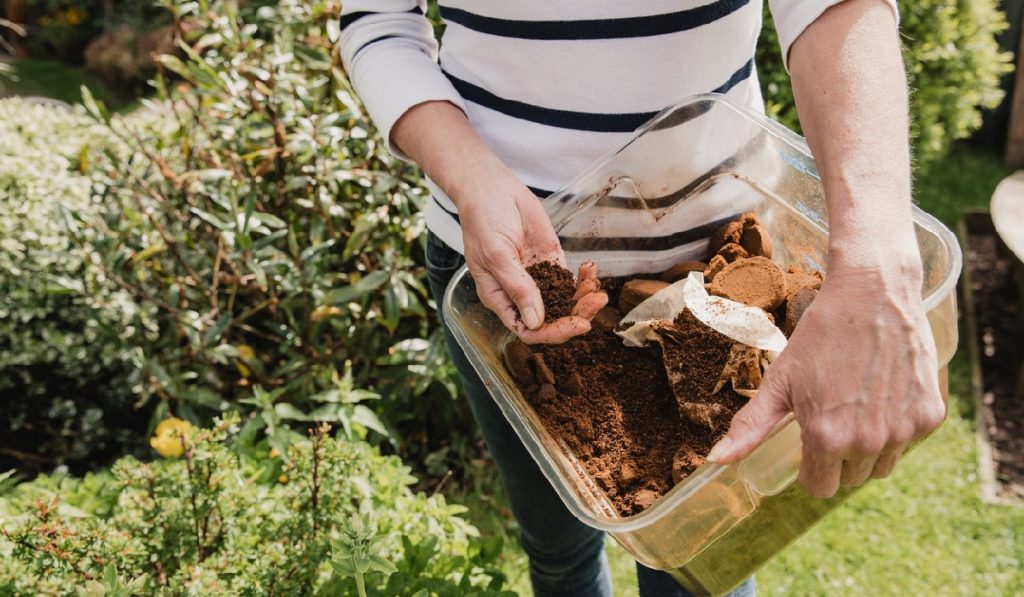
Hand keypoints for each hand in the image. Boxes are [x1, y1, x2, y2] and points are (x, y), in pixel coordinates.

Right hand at [389, 100, 604, 342]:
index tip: (576, 324)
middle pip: (551, 319)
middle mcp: (520, 293)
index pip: (528, 329)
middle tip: (596, 302)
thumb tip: (534, 321)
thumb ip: (517, 287)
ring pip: (564, 301)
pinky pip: (570, 279)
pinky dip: (584, 279)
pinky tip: (591, 270)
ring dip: (583, 299)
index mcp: (500, 299)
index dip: (553, 333)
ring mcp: (536, 278)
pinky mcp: (550, 261)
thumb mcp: (497, 255)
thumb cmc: (483, 221)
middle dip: (576, 315)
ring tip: (598, 289)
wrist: (491, 188)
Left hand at [706, 261, 945, 496]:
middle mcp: (867, 442)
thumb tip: (715, 461)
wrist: (873, 294)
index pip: (818, 487)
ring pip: (881, 466)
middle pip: (849, 479)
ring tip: (857, 406)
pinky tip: (883, 394)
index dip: (810, 466)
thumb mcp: (780, 380)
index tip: (809, 440)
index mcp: (826, 438)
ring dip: (868, 448)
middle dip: (838, 456)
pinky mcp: (930, 416)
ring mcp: (903, 431)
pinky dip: (897, 427)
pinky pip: (909, 442)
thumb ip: (750, 427)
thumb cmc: (820, 336)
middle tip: (833, 414)